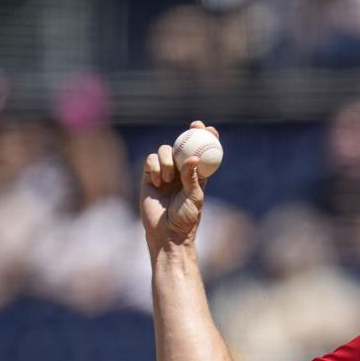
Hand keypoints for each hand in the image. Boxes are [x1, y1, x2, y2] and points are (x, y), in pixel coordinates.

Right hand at [139, 121, 217, 253]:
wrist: (166, 234)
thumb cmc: (185, 219)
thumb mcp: (194, 198)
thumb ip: (193, 178)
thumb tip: (194, 158)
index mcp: (197, 176)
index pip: (202, 154)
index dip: (206, 139)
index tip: (210, 129)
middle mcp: (180, 172)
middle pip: (183, 146)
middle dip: (189, 133)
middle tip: (194, 126)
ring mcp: (164, 173)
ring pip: (165, 150)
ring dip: (167, 160)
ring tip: (169, 179)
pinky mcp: (149, 177)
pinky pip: (151, 160)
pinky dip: (155, 166)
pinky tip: (158, 181)